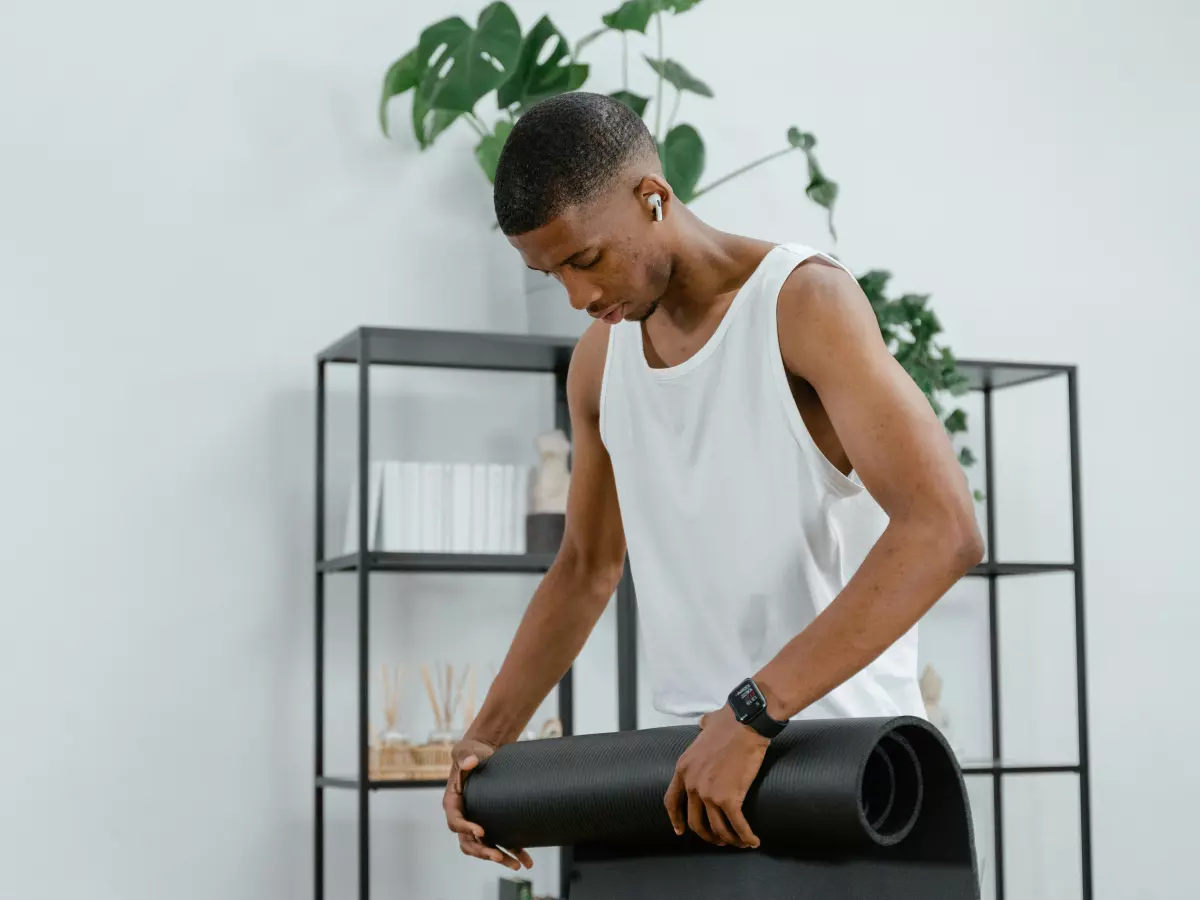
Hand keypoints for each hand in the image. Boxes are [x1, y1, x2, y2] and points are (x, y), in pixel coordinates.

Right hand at [443, 737, 533, 870]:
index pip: (455, 821)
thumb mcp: (465, 752)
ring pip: (485, 848)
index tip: (480, 831)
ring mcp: (478, 823)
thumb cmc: (471, 753)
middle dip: (483, 851)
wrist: (484, 754)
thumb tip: (471, 762)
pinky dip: (513, 852)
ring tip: (516, 864)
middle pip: (468, 842)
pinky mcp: (493, 824)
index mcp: (453, 803)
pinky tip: (526, 861)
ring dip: (499, 858)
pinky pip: (500, 842)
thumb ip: (465, 756)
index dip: (466, 828)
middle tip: (497, 856)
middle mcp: (464, 817)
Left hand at [663, 705, 767, 848]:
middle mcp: (692, 784)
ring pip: (716, 828)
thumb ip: (702, 727)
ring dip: (728, 839)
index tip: (680, 830)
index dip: (676, 819)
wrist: (745, 724)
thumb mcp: (706, 724)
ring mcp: (709, 793)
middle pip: (695, 821)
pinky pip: (737, 825)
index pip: (671, 801)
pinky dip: (745, 837)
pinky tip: (752, 841)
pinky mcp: (729, 798)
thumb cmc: (729, 722)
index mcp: (683, 768)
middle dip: (706, 834)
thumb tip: (704, 722)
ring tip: (737, 842)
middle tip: (717, 839)